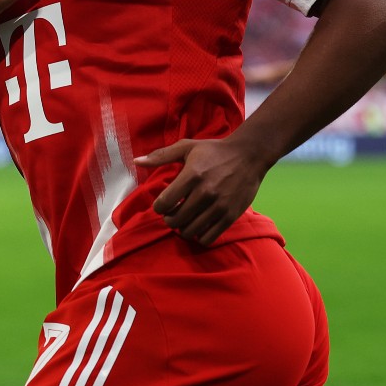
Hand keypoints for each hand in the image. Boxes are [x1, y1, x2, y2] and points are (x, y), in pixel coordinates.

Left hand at [136, 137, 268, 245]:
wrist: (249, 155)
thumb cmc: (214, 150)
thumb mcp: (187, 147)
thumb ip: (161, 156)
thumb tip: (136, 161)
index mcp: (192, 175)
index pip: (164, 203)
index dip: (159, 207)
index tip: (163, 204)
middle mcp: (205, 193)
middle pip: (175, 220)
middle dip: (169, 219)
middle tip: (173, 213)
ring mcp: (219, 206)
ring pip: (190, 232)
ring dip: (183, 228)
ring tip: (185, 219)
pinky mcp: (230, 216)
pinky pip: (208, 238)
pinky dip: (200, 236)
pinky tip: (199, 225)